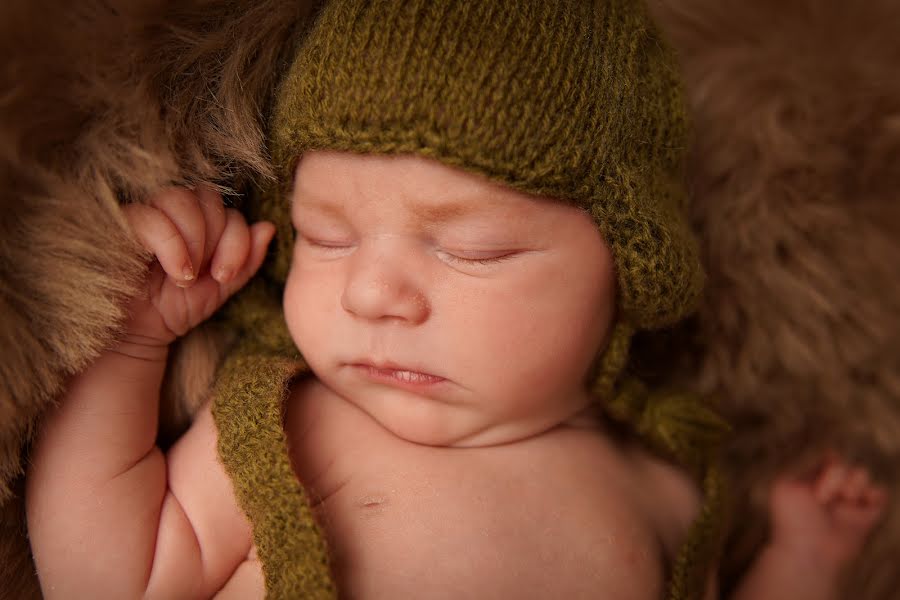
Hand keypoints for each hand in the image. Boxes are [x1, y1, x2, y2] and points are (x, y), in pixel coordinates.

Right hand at [121, 186, 274, 348]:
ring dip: (194, 239)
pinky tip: (175, 273)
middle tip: (210, 275)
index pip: (227, 208)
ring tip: (186, 276)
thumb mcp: (218, 288)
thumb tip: (268, 227)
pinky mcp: (115, 223)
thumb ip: (245, 261)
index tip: (225, 276)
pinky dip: (171, 244)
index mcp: (197, 223)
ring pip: (180, 197)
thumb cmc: (173, 309)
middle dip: (217, 239)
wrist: (134, 334)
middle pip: (207, 197)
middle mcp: (170, 211)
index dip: (237, 239)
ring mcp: (142, 213)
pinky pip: (149, 216)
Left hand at [768, 453, 887, 570]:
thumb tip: (832, 453)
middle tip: (823, 498)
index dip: (827, 461)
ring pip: (862, 474)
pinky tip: (859, 502)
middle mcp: (832, 489)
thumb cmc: (792, 520)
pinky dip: (876, 494)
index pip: (827, 458)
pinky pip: (879, 495)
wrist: (808, 552)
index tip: (821, 471)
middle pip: (845, 463)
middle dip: (836, 475)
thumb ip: (806, 468)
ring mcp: (849, 503)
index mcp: (812, 481)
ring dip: (854, 483)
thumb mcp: (786, 487)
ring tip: (845, 499)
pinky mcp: (866, 517)